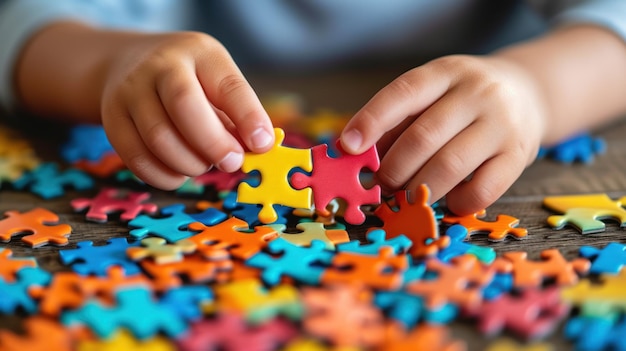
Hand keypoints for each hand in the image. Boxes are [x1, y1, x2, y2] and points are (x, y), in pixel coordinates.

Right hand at [101, 31, 273, 188]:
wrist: (126, 63)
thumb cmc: (189, 81)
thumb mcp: (216, 83)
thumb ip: (237, 117)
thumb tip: (259, 151)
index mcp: (199, 53)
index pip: (227, 85)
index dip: (248, 117)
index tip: (262, 144)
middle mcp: (160, 66)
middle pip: (185, 106)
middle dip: (214, 143)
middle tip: (232, 162)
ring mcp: (130, 91)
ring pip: (159, 138)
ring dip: (190, 164)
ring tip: (202, 164)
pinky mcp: (112, 119)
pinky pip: (137, 158)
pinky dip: (164, 176)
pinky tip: (179, 174)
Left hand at [340, 55, 547, 214]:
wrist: (528, 93)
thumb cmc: (462, 100)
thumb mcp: (432, 94)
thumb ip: (398, 121)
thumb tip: (359, 157)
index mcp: (445, 73)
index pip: (404, 93)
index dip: (372, 120)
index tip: (349, 145)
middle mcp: (477, 93)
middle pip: (424, 137)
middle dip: (393, 169)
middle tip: (382, 183)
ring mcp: (502, 124)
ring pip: (450, 166)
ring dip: (418, 189)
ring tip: (407, 196)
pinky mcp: (519, 155)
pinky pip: (482, 190)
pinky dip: (456, 202)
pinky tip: (447, 200)